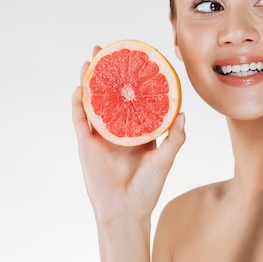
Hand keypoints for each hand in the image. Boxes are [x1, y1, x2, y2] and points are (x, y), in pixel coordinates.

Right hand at [72, 46, 185, 223]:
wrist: (126, 212)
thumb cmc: (147, 188)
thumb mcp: (165, 159)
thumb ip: (175, 138)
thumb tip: (184, 114)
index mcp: (136, 130)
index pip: (133, 98)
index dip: (131, 80)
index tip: (133, 59)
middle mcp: (117, 129)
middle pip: (110, 94)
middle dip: (106, 72)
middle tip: (105, 49)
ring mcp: (100, 136)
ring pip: (93, 102)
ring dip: (89, 81)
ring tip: (89, 61)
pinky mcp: (87, 145)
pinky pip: (80, 121)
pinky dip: (79, 104)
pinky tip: (80, 87)